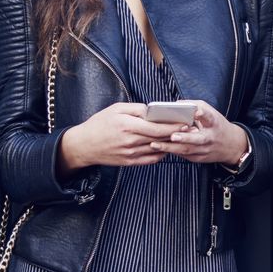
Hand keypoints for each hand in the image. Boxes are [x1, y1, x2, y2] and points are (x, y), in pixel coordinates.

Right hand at [60, 103, 188, 168]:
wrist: (84, 145)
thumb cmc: (99, 124)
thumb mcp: (116, 109)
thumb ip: (137, 109)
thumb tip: (154, 111)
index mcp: (128, 126)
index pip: (157, 128)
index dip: (173, 127)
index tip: (184, 123)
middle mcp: (130, 142)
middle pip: (160, 139)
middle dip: (176, 134)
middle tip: (188, 130)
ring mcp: (131, 154)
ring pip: (157, 150)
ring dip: (169, 144)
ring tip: (179, 137)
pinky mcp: (130, 163)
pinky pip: (151, 160)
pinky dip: (160, 154)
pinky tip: (165, 147)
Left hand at [160, 100, 251, 165]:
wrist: (231, 146)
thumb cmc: (217, 126)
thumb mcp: (211, 113)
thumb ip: (195, 106)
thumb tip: (176, 104)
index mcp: (214, 123)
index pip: (210, 117)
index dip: (202, 114)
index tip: (196, 112)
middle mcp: (210, 138)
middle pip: (198, 139)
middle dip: (184, 138)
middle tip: (172, 136)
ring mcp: (204, 150)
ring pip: (187, 150)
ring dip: (170, 148)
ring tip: (155, 144)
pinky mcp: (198, 158)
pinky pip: (183, 155)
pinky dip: (171, 151)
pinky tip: (158, 149)